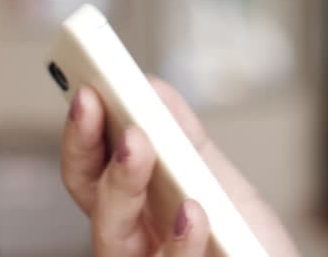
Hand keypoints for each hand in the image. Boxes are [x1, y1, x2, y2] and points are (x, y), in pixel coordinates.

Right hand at [61, 76, 299, 256]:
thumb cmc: (244, 239)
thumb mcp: (217, 179)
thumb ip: (183, 139)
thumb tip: (150, 87)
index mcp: (133, 208)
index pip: (91, 169)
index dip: (83, 132)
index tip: (88, 91)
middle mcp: (130, 241)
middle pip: (91, 198)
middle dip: (89, 151)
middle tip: (104, 108)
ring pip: (110, 236)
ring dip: (122, 186)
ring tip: (140, 143)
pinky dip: (179, 243)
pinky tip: (192, 213)